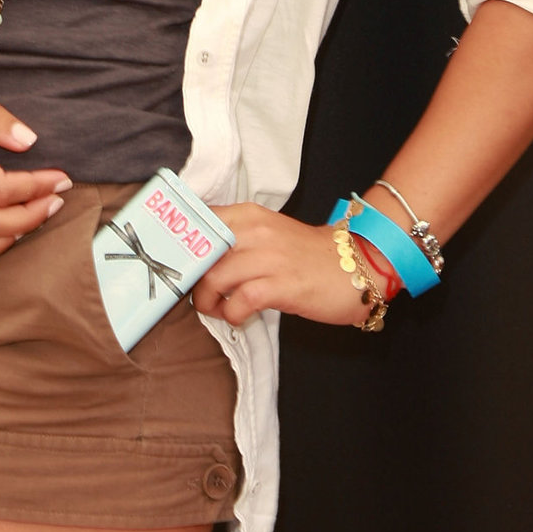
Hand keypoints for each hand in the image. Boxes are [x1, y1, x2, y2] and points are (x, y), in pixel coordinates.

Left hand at [194, 203, 386, 327]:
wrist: (356, 265)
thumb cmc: (307, 255)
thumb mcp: (268, 234)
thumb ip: (237, 239)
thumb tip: (200, 258)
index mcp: (249, 214)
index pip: (199, 221)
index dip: (180, 246)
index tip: (176, 264)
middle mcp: (255, 230)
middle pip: (201, 254)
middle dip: (191, 280)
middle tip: (199, 295)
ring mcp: (268, 257)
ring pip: (213, 278)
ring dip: (208, 301)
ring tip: (219, 309)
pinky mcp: (281, 285)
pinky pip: (238, 301)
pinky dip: (231, 314)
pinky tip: (239, 317)